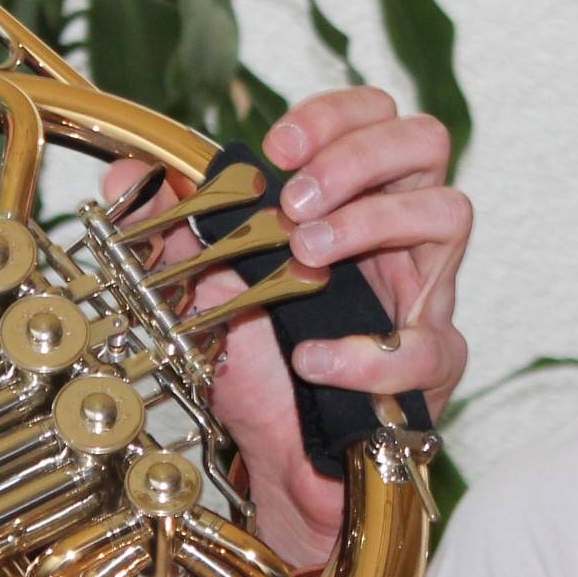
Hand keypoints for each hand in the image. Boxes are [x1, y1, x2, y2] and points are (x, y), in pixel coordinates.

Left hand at [115, 87, 468, 570]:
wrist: (279, 461)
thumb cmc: (257, 366)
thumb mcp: (200, 292)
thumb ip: (170, 232)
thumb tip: (128, 179)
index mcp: (350, 204)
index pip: (375, 117)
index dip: (333, 115)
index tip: (277, 147)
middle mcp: (398, 238)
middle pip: (424, 143)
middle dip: (355, 156)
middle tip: (294, 203)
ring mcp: (425, 294)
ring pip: (449, 213)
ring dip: (372, 222)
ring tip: (309, 256)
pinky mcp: (435, 364)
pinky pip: (429, 344)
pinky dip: (366, 351)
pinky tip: (313, 361)